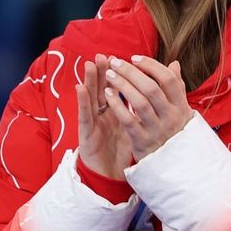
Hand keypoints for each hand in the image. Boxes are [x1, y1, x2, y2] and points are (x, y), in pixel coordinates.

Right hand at [75, 55, 131, 179]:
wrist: (108, 176)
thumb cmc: (119, 150)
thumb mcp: (132, 128)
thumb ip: (138, 110)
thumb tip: (152, 96)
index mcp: (114, 113)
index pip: (115, 90)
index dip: (119, 75)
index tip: (122, 58)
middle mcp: (101, 116)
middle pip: (101, 90)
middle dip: (102, 72)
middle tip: (103, 55)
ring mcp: (92, 124)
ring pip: (90, 98)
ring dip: (89, 80)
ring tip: (88, 64)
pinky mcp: (85, 134)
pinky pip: (84, 115)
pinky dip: (81, 101)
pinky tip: (79, 88)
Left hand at [100, 55, 193, 159]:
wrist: (174, 165)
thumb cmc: (174, 132)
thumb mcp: (180, 110)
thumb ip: (176, 87)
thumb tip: (175, 64)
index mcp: (181, 106)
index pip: (168, 80)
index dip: (151, 66)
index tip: (134, 58)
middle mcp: (171, 116)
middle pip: (152, 88)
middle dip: (131, 72)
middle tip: (115, 62)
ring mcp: (158, 130)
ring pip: (140, 103)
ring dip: (122, 86)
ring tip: (109, 75)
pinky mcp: (143, 141)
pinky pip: (129, 120)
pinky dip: (117, 106)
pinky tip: (107, 95)